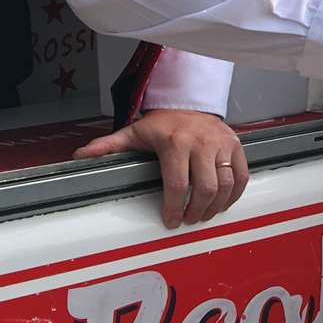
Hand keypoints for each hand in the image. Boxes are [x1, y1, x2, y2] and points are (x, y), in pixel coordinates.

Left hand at [73, 109, 248, 227]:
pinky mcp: (236, 145)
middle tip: (187, 220)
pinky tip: (222, 203)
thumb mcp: (133, 133)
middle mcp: (201, 142)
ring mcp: (222, 143)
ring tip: (203, 214)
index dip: (174, 208)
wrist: (188, 102)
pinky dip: (235, 194)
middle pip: (205, 189)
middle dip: (196, 211)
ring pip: (226, 184)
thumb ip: (107, 146)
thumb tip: (80, 157)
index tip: (170, 221)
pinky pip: (242, 175)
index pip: (177, 185)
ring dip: (215, 206)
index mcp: (175, 142)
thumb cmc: (161, 124)